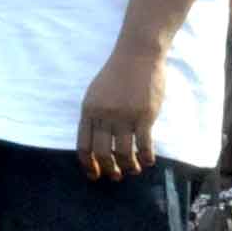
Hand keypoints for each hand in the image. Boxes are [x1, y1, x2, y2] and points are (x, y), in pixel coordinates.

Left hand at [75, 45, 163, 179]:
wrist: (138, 54)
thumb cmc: (117, 73)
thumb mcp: (96, 93)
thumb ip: (93, 115)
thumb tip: (94, 141)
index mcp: (89, 110)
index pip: (83, 145)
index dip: (88, 164)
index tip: (94, 174)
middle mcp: (104, 115)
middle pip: (102, 153)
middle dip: (109, 169)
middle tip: (116, 176)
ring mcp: (124, 115)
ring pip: (123, 152)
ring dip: (128, 166)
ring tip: (133, 170)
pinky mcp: (144, 115)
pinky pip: (144, 144)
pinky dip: (146, 157)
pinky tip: (148, 161)